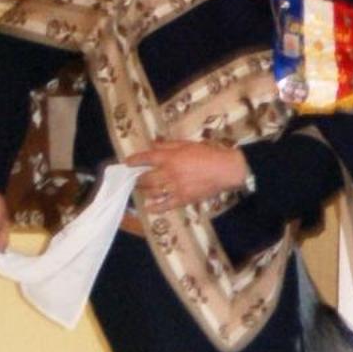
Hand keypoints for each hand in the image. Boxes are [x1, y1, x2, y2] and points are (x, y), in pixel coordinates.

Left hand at [128, 141, 248, 211]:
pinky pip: (165, 205)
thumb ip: (169, 144)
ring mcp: (175, 187)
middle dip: (137, 179)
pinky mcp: (183, 198)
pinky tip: (149, 207)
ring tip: (141, 190)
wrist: (225, 169)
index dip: (134, 160)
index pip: (145, 158)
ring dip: (144, 191)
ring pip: (152, 192)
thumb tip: (153, 143)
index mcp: (169, 157)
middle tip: (134, 179)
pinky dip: (155, 207)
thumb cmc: (208, 153)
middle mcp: (168, 173)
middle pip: (145, 178)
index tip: (127, 163)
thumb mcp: (188, 144)